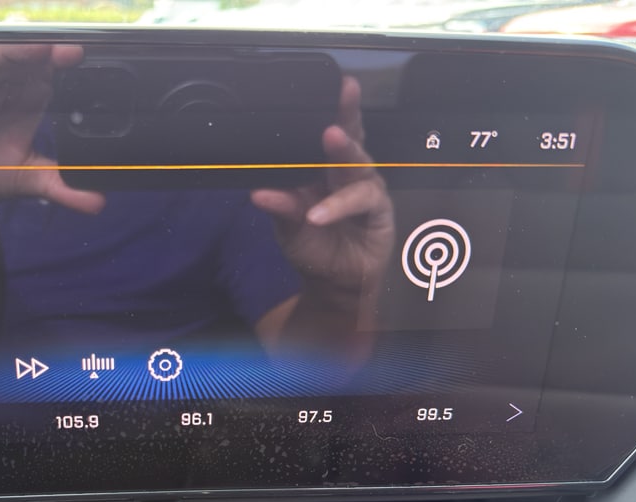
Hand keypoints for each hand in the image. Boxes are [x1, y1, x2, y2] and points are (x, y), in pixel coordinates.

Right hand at [0, 44, 105, 213]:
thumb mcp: (27, 178)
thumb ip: (61, 186)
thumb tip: (97, 203)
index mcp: (26, 96)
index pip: (45, 70)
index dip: (59, 59)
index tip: (76, 55)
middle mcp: (1, 84)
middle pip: (20, 59)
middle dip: (38, 52)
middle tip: (60, 51)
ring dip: (7, 54)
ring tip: (30, 51)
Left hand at [250, 77, 393, 292]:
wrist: (334, 283)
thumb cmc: (313, 248)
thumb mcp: (288, 228)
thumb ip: (280, 208)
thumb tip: (257, 193)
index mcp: (320, 171)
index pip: (320, 136)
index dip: (326, 110)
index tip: (325, 84)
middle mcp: (344, 173)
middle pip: (349, 136)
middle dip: (347, 112)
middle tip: (343, 91)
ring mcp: (364, 187)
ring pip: (357, 162)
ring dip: (343, 150)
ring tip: (330, 136)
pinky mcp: (378, 208)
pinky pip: (361, 199)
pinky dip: (339, 205)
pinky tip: (318, 214)